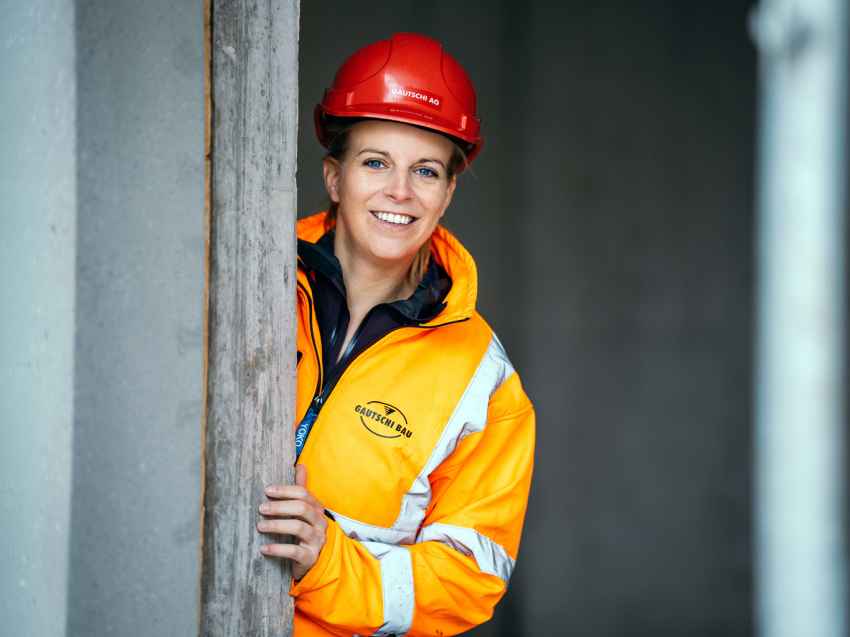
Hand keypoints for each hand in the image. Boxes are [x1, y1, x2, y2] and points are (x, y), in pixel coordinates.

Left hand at [258, 464, 328, 580]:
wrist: (316, 561)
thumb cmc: (306, 532)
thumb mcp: (305, 511)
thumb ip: (301, 489)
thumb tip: (300, 465)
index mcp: (318, 509)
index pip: (304, 494)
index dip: (286, 490)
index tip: (267, 491)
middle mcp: (321, 523)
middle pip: (302, 508)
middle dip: (279, 507)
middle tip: (261, 508)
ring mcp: (318, 540)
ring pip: (299, 528)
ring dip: (277, 525)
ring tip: (260, 526)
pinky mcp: (311, 557)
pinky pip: (294, 551)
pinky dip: (277, 549)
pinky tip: (263, 548)